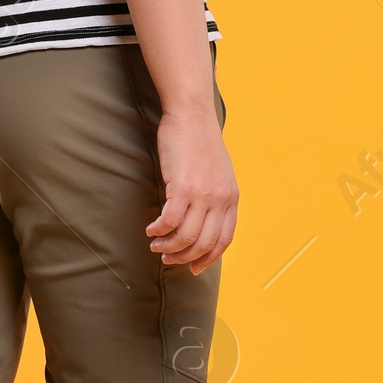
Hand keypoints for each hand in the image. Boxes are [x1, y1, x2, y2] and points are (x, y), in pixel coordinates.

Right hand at [148, 106, 236, 271]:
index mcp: (231, 198)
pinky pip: (169, 221)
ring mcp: (203, 195)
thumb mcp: (218, 172)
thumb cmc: (199, 141)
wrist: (191, 115)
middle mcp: (220, 200)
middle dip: (184, 257)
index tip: (192, 267)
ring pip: (186, 237)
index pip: (224, 240)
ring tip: (156, 245)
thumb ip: (215, 196)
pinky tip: (151, 228)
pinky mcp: (183, 188)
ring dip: (168, 246)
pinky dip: (158, 230)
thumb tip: (202, 219)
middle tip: (167, 258)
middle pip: (204, 244)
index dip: (207, 258)